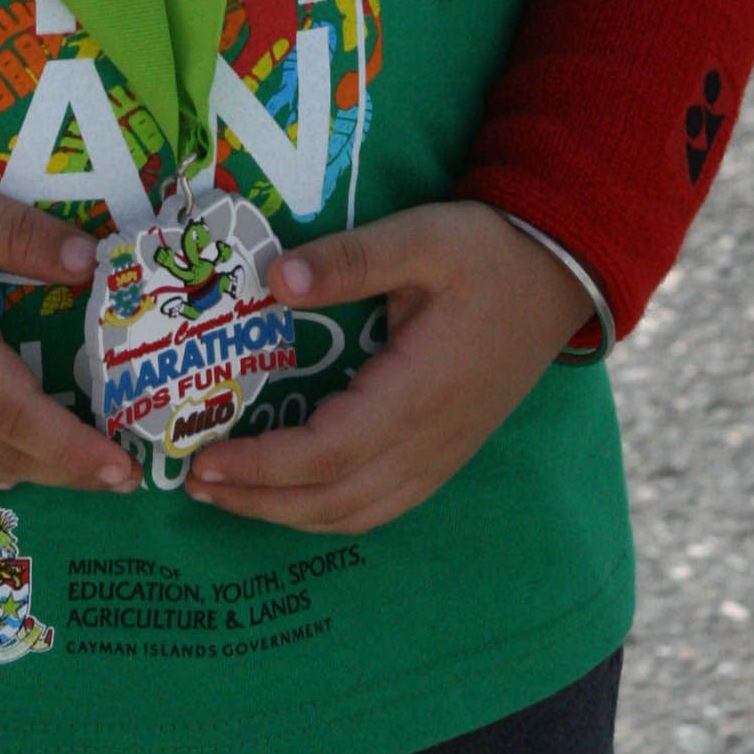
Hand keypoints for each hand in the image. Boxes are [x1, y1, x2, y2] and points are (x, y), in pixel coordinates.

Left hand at [184, 201, 594, 534]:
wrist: (558, 271)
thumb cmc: (487, 251)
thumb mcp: (420, 237)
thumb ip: (348, 260)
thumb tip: (271, 280)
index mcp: (416, 393)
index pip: (324, 454)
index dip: (259, 467)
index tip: (201, 460)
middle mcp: (429, 441)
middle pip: (333, 501)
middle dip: (258, 502)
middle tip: (194, 484)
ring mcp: (442, 454)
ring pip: (358, 513)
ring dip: (290, 515)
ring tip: (231, 494)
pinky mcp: (448, 451)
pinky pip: (382, 504)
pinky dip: (330, 511)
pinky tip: (297, 492)